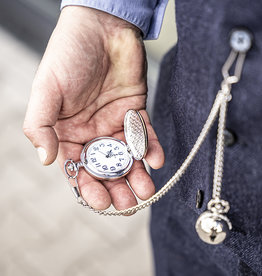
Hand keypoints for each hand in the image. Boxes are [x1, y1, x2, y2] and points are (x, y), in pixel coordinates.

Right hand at [23, 6, 164, 210]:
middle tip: (127, 205)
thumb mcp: (46, 90)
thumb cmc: (69, 55)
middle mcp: (93, 132)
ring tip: (146, 191)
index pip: (77, 168)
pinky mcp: (136, 112)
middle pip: (105, 169)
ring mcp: (115, 123)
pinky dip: (151, 149)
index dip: (88, 187)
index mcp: (69, 132)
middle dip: (116, 188)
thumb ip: (41, 125)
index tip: (100, 200)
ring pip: (127, 158)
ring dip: (137, 176)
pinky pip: (145, 136)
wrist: (101, 27)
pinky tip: (155, 159)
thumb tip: (45, 159)